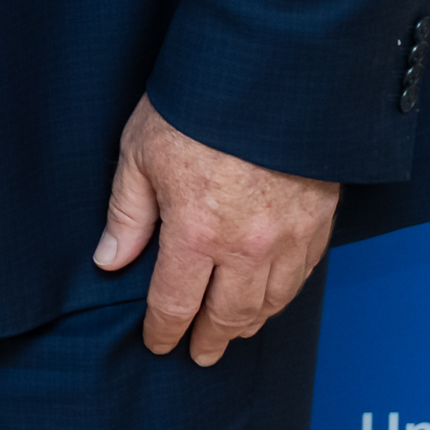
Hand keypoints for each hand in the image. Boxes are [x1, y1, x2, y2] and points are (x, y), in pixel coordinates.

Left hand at [92, 94, 338, 364]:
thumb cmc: (196, 107)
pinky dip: (282, 297)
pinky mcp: (319, 223)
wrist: (270, 74)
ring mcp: (289, 239)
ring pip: (269, 304)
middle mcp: (247, 247)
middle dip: (209, 340)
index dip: (164, 330)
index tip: (157, 343)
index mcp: (196, 234)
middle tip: (199, 355)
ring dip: (248, 325)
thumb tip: (110, 261)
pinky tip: (270, 298)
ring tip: (232, 333)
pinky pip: (301, 279)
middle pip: (228, 316)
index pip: (175, 304)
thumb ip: (128, 214)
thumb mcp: (141, 152)